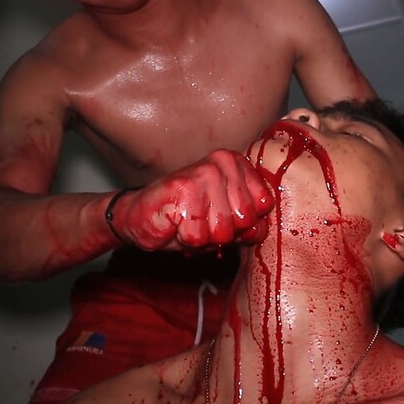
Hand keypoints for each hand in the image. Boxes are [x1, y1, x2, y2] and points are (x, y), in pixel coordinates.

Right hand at [112, 150, 273, 249]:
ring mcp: (202, 175)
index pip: (264, 206)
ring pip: (223, 230)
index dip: (243, 223)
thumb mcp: (226, 222)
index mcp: (237, 164)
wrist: (139, 216)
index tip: (221, 215)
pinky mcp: (181, 191)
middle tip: (201, 221)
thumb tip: (260, 229)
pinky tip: (175, 225)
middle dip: (223, 232)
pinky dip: (186, 240)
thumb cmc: (186, 218)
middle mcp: (221, 163)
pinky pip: (199, 237)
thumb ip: (250, 224)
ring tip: (189, 223)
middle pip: (244, 220)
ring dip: (204, 237)